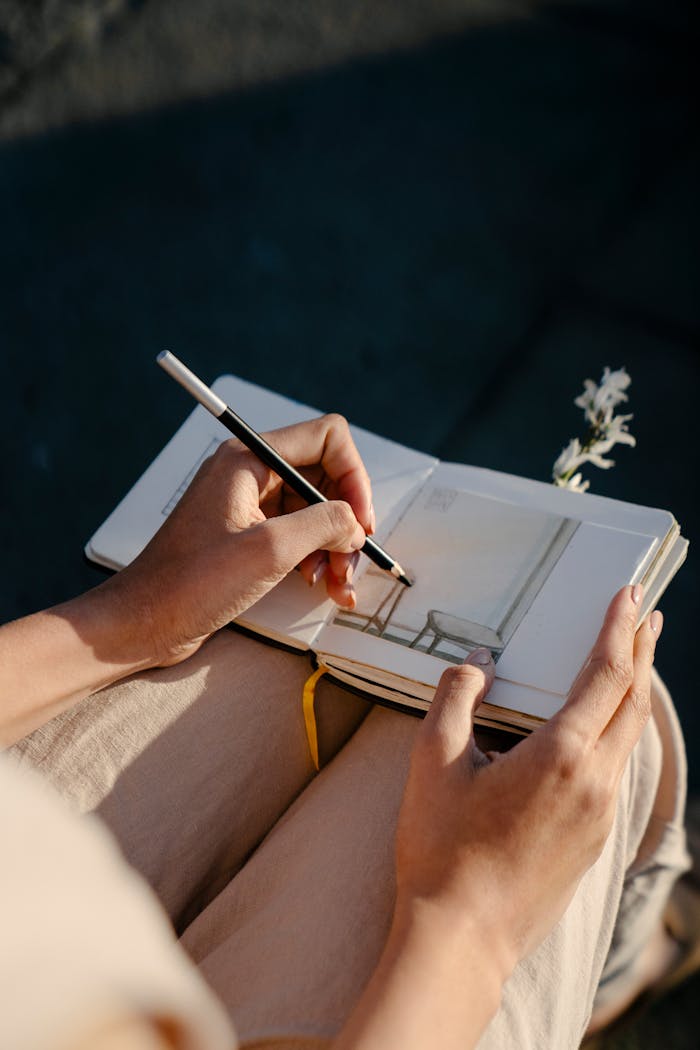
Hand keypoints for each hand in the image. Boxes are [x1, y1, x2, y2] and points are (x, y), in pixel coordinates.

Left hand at [108, 413, 372, 665]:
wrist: (143, 623)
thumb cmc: (190, 584)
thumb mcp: (269, 550)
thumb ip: (323, 524)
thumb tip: (354, 522)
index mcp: (248, 460)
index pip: (326, 438)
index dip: (354, 476)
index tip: (359, 521)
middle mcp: (249, 474)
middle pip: (324, 477)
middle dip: (346, 520)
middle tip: (352, 562)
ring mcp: (247, 505)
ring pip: (315, 510)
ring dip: (335, 546)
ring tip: (338, 585)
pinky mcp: (246, 536)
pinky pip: (297, 534)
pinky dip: (317, 558)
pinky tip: (323, 587)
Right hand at [394, 585, 660, 975]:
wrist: (462, 939)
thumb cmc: (441, 850)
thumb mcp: (433, 761)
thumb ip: (456, 697)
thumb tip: (478, 662)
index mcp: (560, 756)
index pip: (606, 674)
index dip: (620, 629)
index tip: (628, 596)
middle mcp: (593, 783)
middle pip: (632, 703)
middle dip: (642, 652)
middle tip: (646, 616)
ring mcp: (599, 817)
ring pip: (628, 738)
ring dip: (632, 692)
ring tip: (630, 661)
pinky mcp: (593, 842)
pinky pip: (614, 770)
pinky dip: (615, 731)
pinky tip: (597, 730)